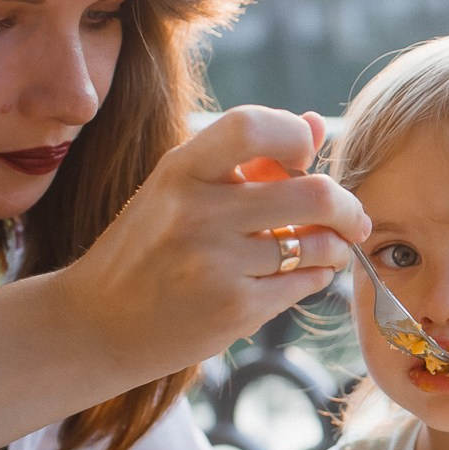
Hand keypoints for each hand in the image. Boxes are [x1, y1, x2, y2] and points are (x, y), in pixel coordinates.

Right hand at [51, 106, 370, 382]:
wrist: (96, 324)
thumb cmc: (148, 249)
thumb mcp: (183, 190)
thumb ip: (250, 158)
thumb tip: (315, 126)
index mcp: (181, 169)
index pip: (254, 126)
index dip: (295, 138)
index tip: (305, 160)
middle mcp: (197, 212)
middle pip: (314, 194)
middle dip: (347, 207)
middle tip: (352, 218)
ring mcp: (215, 263)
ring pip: (319, 246)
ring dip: (334, 248)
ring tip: (323, 250)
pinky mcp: (234, 308)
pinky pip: (306, 283)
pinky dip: (317, 277)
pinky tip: (301, 275)